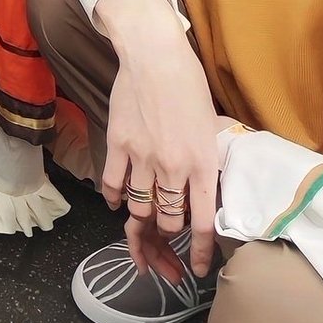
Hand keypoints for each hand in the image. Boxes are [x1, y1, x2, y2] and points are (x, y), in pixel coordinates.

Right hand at [101, 41, 219, 277]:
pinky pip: (113, 185)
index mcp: (202, 163)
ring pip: (139, 207)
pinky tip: (116, 201)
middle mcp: (172, 166)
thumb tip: (204, 184)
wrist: (153, 54)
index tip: (197, 268)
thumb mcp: (209, 125)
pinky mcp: (117, 144)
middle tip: (166, 243)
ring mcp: (142, 156)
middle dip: (168, 238)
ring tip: (142, 222)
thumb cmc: (187, 83)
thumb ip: (205, 158)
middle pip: (168, 220)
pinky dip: (114, 198)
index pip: (203, 222)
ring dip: (140, 220)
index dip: (199, 252)